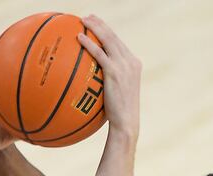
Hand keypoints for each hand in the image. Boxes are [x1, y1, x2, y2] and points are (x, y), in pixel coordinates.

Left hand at [78, 15, 140, 137]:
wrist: (126, 122)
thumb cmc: (118, 114)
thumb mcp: (115, 95)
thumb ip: (108, 84)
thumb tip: (90, 85)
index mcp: (133, 64)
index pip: (119, 43)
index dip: (107, 32)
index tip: (96, 25)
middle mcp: (130, 61)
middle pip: (114, 36)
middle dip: (100, 24)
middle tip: (88, 17)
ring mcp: (123, 65)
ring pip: (108, 40)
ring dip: (95, 27)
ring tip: (82, 20)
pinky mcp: (114, 72)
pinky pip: (99, 53)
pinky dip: (89, 44)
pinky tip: (79, 38)